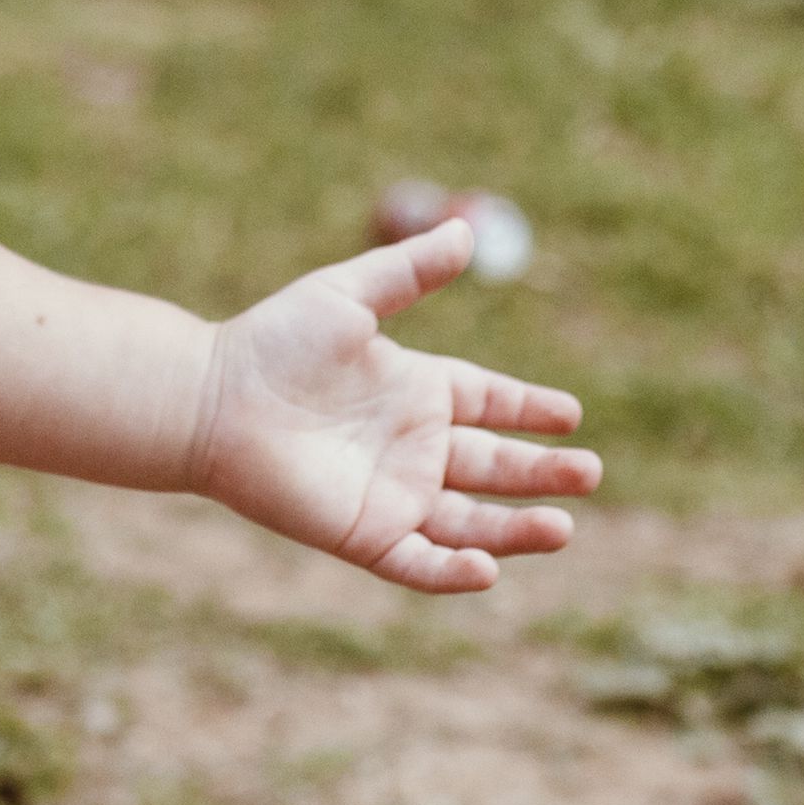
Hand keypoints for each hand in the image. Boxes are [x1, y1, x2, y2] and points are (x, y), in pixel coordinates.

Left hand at [188, 220, 600, 595]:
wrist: (213, 399)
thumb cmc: (274, 343)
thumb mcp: (349, 295)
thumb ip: (409, 270)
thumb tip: (470, 232)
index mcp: (415, 390)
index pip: (491, 402)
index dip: (531, 410)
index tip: (572, 415)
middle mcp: (411, 447)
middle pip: (494, 467)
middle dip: (543, 473)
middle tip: (591, 474)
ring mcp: (391, 494)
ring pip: (470, 522)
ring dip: (516, 529)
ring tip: (563, 528)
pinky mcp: (363, 534)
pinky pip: (417, 563)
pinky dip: (453, 572)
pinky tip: (490, 568)